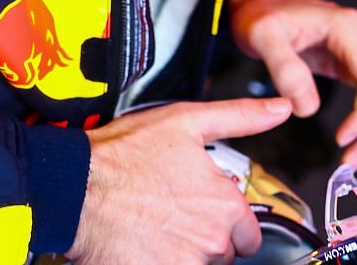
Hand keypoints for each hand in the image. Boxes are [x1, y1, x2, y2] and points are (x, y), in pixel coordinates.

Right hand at [67, 97, 291, 264]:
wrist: (74, 188)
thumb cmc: (123, 155)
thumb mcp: (185, 121)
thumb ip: (241, 117)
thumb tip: (281, 108)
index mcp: (225, 204)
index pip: (248, 234)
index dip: (228, 223)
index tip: (202, 212)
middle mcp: (212, 240)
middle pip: (223, 254)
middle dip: (205, 240)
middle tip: (173, 218)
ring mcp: (185, 264)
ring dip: (182, 254)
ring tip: (155, 231)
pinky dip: (160, 263)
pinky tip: (144, 248)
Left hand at [226, 0, 356, 167]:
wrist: (265, 2)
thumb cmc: (265, 13)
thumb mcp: (265, 37)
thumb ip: (286, 70)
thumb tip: (306, 108)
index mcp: (348, 28)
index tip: (344, 137)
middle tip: (349, 161)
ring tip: (351, 159)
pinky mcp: (355, 62)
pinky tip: (352, 140)